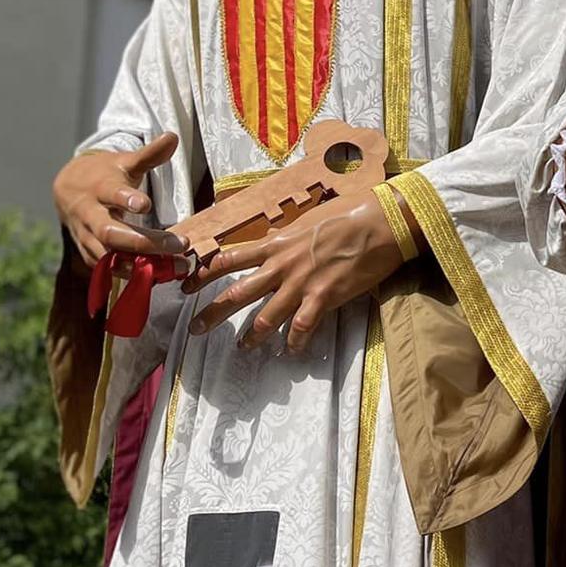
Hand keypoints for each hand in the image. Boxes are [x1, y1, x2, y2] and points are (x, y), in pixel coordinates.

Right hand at [53, 134, 186, 271]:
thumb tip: (172, 137)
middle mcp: (89, 216)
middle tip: (178, 244)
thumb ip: (149, 155)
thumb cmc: (104, 175)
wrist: (68, 190)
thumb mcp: (124, 162)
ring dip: (140, 264)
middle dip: (144, 242)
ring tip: (173, 266)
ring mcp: (87, 238)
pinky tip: (160, 275)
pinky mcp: (90, 255)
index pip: (110, 193)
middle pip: (111, 233)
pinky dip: (132, 275)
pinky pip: (108, 270)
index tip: (145, 204)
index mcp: (99, 188)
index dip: (125, 199)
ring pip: (109, 256)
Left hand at [187, 183, 412, 353]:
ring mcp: (301, 282)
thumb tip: (277, 247)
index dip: (203, 273)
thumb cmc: (348, 216)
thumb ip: (288, 240)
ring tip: (244, 347)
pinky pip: (301, 327)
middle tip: (195, 328)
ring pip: (266, 316)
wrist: (379, 223)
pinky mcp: (323, 297)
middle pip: (238, 292)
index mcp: (276, 243)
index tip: (186, 286)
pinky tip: (292, 351)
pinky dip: (295, 342)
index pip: (229, 258)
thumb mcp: (307, 223)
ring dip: (252, 336)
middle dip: (213, 313)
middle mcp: (282, 264)